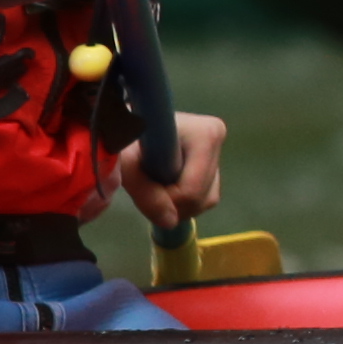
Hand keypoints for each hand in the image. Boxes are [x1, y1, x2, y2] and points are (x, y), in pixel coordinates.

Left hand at [127, 111, 227, 226]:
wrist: (126, 120)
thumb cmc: (124, 134)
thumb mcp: (128, 164)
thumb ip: (146, 194)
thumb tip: (170, 222)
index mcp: (206, 134)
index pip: (191, 189)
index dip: (165, 198)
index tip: (143, 184)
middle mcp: (218, 139)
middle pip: (201, 197)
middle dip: (172, 202)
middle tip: (144, 187)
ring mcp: (218, 151)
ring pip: (206, 200)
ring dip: (177, 203)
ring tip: (153, 183)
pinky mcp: (213, 162)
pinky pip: (205, 198)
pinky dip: (183, 200)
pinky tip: (165, 183)